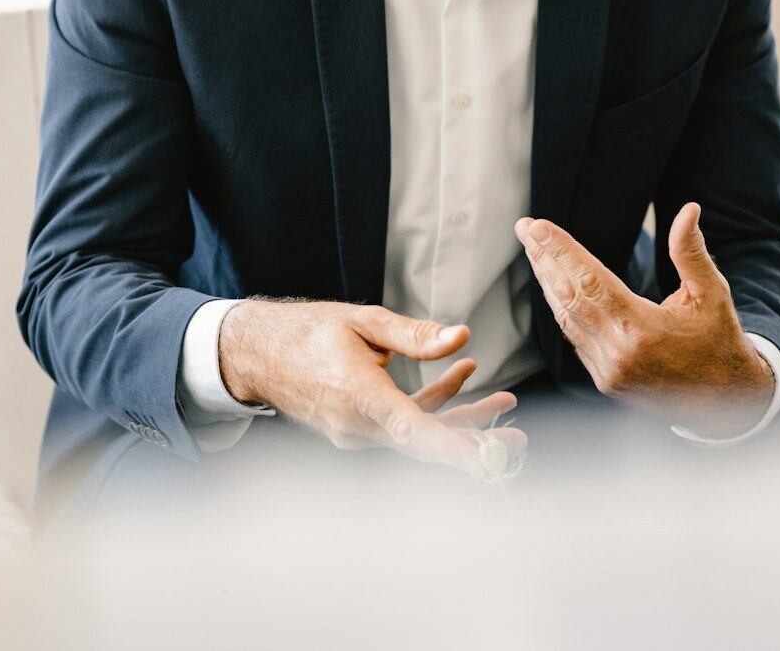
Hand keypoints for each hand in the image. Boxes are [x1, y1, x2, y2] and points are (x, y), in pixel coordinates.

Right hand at [218, 299, 524, 471]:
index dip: (451, 446)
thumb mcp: (363, 321)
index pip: (411, 430)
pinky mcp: (359, 429)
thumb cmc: (309, 331)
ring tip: (507, 400)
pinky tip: (461, 374)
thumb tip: (462, 336)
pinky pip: (404, 424)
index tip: (486, 458)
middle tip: (520, 439)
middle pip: (426, 440)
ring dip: (462, 419)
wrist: (259, 354)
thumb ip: (414, 334)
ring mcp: (356, 432)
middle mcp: (357, 424)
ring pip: (420, 434)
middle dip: (475, 440)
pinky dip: (434, 405)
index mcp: (358, 395)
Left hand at [515, 203, 774, 438]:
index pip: (589, 281)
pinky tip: (555, 286)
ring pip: (566, 319)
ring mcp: (608, 372)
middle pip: (568, 297)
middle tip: (525, 228)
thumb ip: (691, 252)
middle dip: (544, 259)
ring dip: (547, 282)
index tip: (538, 227)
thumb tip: (688, 210)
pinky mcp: (606, 382)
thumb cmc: (719, 340)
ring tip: (534, 251)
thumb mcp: (712, 293)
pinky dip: (562, 309)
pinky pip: (575, 339)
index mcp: (642, 330)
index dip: (561, 251)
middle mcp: (618, 354)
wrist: (726, 400)